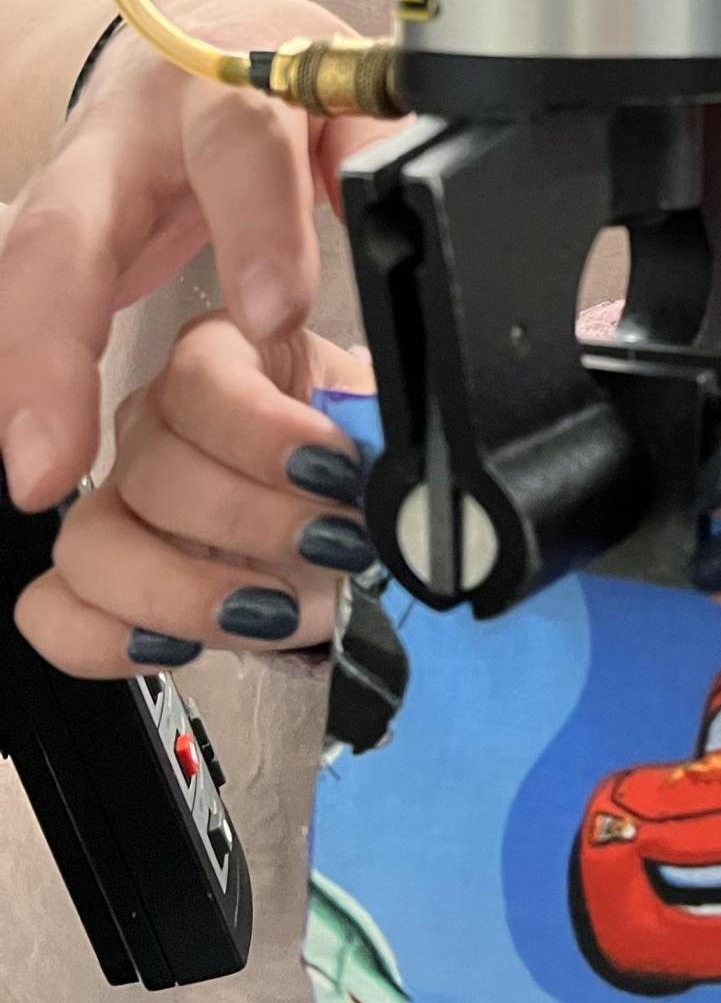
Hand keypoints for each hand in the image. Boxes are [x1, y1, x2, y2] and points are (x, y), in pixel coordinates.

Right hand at [0, 0, 401, 513]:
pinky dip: (23, 379)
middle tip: (65, 448)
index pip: (239, 147)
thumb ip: (381, 137)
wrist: (204, 40)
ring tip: (39, 477)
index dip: (255, 228)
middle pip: (69, 226)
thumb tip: (428, 190)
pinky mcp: (44, 235)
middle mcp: (123, 137)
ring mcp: (68, 188)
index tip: (275, 317)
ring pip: (27, 272)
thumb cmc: (283, 84)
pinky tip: (33, 458)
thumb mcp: (345, 88)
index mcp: (224, 89)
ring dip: (26, 376)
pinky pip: (19, 303)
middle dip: (58, 336)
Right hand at [14, 312, 376, 676]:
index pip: (204, 376)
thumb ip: (378, 424)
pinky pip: (55, 608)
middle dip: (252, 518)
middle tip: (332, 543)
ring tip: (272, 609)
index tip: (331, 469)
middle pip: (155, 466)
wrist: (348, 538)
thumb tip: (384, 449)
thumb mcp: (384, 430)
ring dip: (184, 588)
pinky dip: (109, 637)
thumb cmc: (360, 473)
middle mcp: (155, 419)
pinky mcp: (95, 577)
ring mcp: (117, 500)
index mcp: (225, 357)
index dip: (262, 429)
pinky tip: (181, 645)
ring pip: (93, 540)